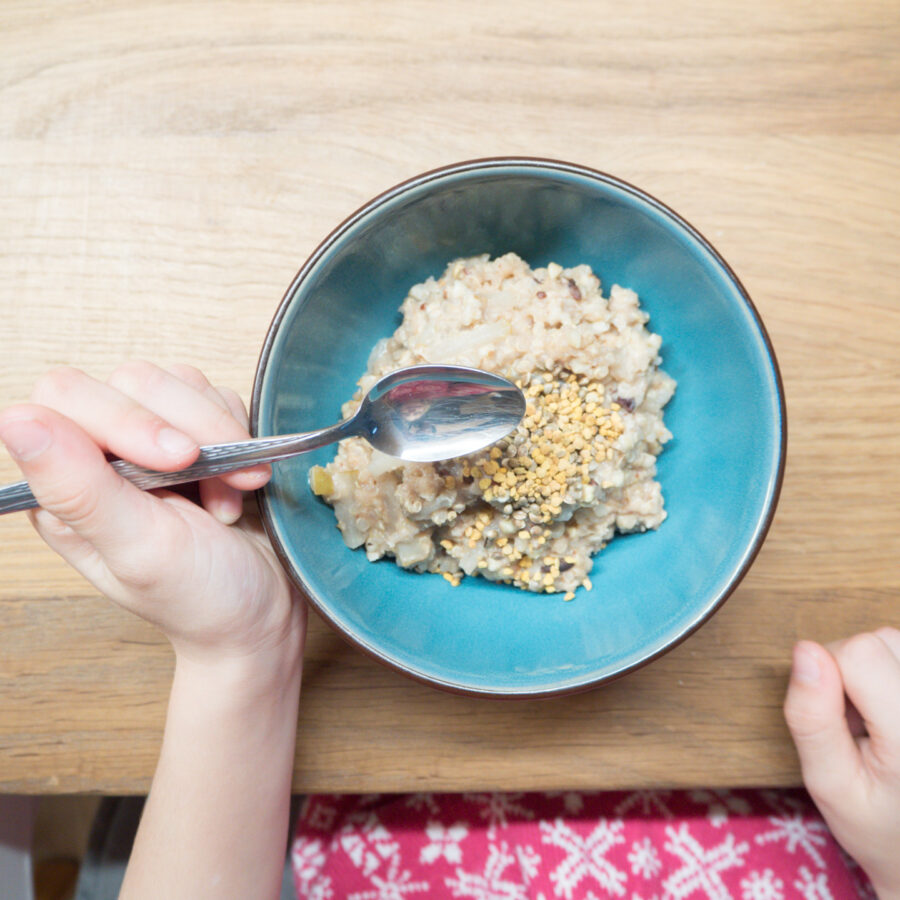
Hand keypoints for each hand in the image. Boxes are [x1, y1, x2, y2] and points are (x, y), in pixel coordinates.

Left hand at [0, 362, 304, 668]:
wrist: (266, 611)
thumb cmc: (203, 597)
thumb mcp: (141, 551)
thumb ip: (80, 489)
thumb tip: (17, 422)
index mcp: (66, 489)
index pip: (69, 400)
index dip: (127, 419)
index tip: (181, 461)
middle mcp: (102, 457)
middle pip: (130, 382)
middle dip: (190, 428)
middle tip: (221, 481)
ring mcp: (152, 441)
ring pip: (177, 381)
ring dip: (220, 436)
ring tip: (232, 491)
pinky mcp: (197, 432)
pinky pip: (215, 396)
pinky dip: (239, 437)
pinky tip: (240, 483)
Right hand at [784, 628, 899, 898]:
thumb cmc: (878, 826)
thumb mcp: (829, 784)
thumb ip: (812, 717)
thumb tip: (804, 650)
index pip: (858, 651)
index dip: (826, 675)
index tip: (833, 719)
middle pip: (878, 640)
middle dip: (850, 671)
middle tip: (854, 725)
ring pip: (894, 641)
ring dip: (873, 670)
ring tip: (876, 720)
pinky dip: (890, 675)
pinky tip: (890, 713)